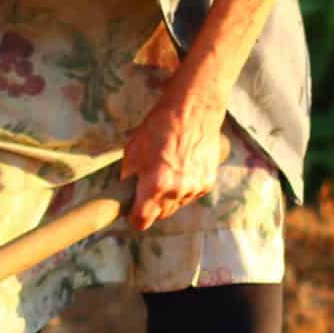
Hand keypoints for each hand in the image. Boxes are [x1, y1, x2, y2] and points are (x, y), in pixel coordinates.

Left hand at [121, 94, 229, 231]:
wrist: (193, 111)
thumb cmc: (159, 127)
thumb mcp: (132, 150)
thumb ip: (129, 177)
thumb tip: (126, 192)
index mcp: (155, 185)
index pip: (142, 221)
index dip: (134, 219)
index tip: (131, 213)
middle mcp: (176, 191)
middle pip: (160, 215)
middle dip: (151, 207)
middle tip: (147, 187)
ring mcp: (194, 188)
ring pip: (176, 206)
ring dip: (168, 197)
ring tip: (166, 172)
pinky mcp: (207, 183)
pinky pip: (191, 195)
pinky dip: (184, 188)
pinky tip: (181, 169)